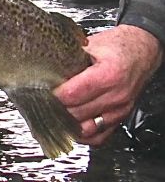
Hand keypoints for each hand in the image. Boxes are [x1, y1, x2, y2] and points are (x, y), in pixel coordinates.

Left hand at [54, 24, 162, 145]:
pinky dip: (82, 134)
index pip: (71, 95)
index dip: (52, 95)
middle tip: (42, 102)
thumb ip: (68, 58)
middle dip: (55, 109)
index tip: (40, 91)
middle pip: (75, 113)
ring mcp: (119, 110)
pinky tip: (70, 125)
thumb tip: (43, 68)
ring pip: (85, 129)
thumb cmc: (117, 47)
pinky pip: (98, 137)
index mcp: (108, 74)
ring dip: (67, 124)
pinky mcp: (119, 119)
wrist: (141, 52)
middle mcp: (116, 96)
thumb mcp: (90, 45)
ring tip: (53, 114)